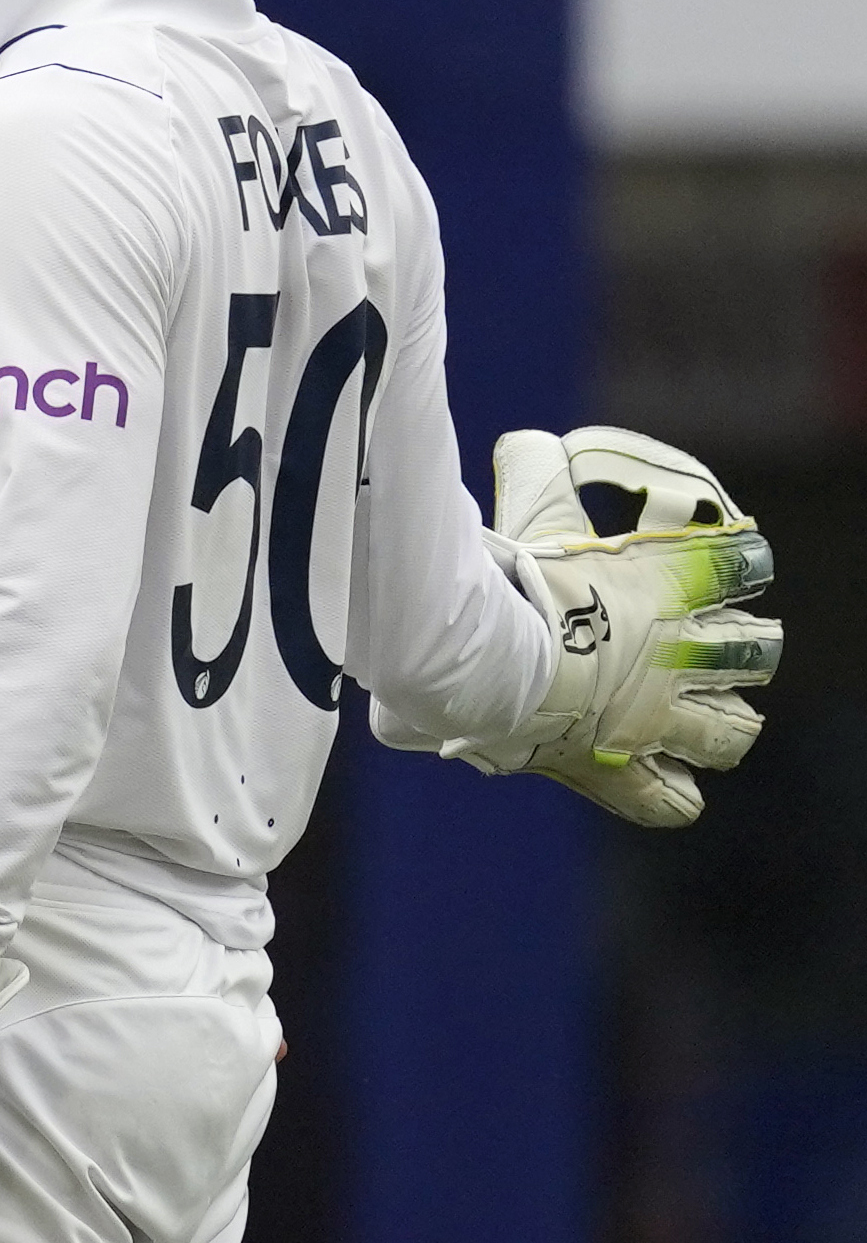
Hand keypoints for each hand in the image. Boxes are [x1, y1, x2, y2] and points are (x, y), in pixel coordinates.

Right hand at [447, 426, 778, 825]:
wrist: (485, 658)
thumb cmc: (510, 584)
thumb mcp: (528, 512)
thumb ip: (534, 469)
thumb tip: (525, 441)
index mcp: (669, 587)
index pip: (746, 567)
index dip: (745, 566)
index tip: (734, 564)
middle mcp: (680, 655)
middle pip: (758, 651)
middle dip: (746, 647)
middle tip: (717, 642)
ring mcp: (657, 718)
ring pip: (733, 731)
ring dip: (725, 722)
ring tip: (707, 713)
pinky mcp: (618, 767)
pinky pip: (667, 801)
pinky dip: (672, 795)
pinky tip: (671, 784)